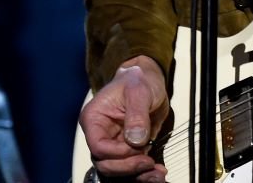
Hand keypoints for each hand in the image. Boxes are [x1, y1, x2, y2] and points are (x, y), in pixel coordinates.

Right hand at [78, 56, 169, 180]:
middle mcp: (101, 134)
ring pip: (118, 170)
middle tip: (147, 162)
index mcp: (94, 119)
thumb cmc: (137, 79)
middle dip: (127, 167)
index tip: (136, 147)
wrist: (149, 80)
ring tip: (157, 173)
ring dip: (137, 175)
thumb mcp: (138, 90)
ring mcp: (115, 144)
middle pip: (106, 163)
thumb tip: (136, 139)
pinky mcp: (129, 149)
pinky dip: (144, 173)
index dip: (117, 152)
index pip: (98, 146)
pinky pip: (132, 167)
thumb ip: (136, 114)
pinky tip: (158, 172)